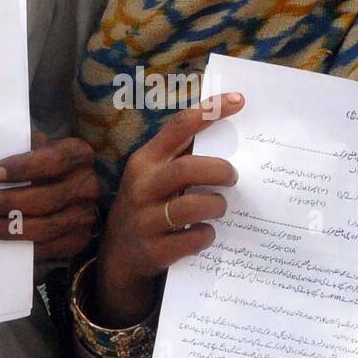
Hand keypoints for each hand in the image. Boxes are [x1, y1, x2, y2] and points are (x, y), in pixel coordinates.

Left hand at [0, 129, 98, 262]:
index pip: (54, 160)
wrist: (62, 188)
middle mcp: (88, 185)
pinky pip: (48, 248)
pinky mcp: (78, 240)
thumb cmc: (39, 163)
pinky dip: (20, 246)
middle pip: (47, 198)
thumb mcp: (34, 148)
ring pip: (46, 227)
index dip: (22, 168)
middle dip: (7, 202)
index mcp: (78, 154)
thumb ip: (18, 147)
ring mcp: (86, 215)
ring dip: (8, 229)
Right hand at [92, 93, 244, 327]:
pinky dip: (206, 236)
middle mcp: (141, 187)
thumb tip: (229, 138)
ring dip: (216, 205)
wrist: (119, 257)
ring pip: (192, 207)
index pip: (178, 127)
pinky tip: (205, 234)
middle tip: (233, 177)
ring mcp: (145, 220)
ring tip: (220, 207)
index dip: (209, 111)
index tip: (238, 100)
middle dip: (219, 170)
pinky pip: (193, 240)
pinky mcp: (154, 250)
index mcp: (144, 161)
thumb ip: (180, 158)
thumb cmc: (148, 206)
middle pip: (188, 169)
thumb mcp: (153, 177)